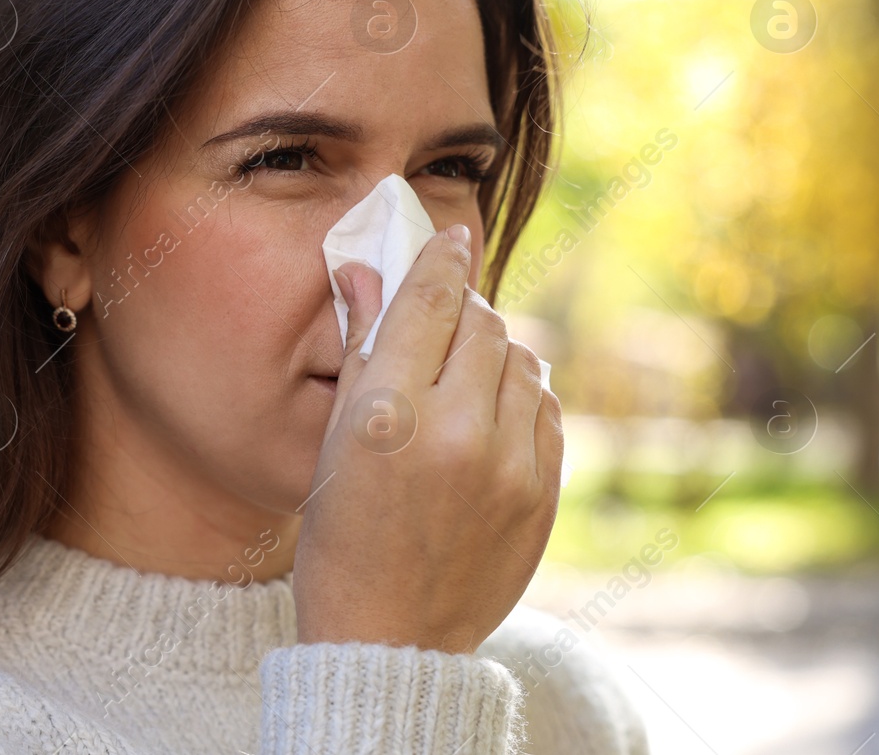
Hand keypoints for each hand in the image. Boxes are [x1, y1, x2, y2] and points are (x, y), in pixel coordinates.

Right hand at [293, 223, 563, 654]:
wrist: (390, 640)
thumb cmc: (341, 538)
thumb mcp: (332, 442)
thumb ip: (360, 350)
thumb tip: (367, 271)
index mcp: (386, 416)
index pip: (428, 302)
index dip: (441, 260)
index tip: (450, 238)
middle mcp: (454, 432)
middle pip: (482, 324)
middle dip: (463, 312)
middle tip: (444, 322)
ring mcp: (507, 466)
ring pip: (521, 361)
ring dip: (494, 354)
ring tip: (464, 378)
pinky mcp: (543, 496)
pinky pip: (545, 410)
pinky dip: (521, 398)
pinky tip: (491, 416)